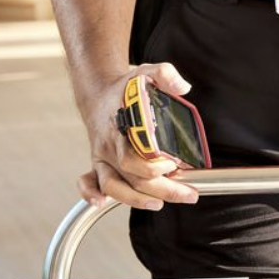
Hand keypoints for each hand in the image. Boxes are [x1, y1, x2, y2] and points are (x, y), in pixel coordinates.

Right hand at [76, 63, 200, 210]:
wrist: (99, 94)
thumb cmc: (126, 88)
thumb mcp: (146, 74)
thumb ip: (164, 75)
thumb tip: (182, 87)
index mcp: (120, 127)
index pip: (132, 156)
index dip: (153, 166)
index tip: (175, 165)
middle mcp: (109, 146)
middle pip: (131, 177)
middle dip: (161, 189)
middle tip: (188, 194)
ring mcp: (103, 157)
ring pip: (113, 186)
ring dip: (136, 200)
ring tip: (160, 204)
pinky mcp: (100, 164)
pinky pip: (89, 182)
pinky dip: (89, 194)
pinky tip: (100, 203)